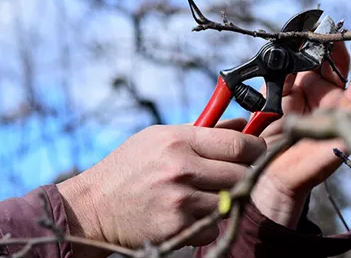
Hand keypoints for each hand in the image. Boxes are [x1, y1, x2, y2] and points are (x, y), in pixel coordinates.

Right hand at [57, 120, 264, 256]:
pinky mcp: (176, 228)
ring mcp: (180, 200)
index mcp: (179, 140)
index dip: (256, 149)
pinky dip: (208, 223)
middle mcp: (181, 168)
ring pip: (231, 201)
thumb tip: (243, 123)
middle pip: (241, 174)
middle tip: (236, 176)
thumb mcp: (160, 137)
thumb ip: (204, 131)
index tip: (258, 152)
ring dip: (226, 200)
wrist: (93, 207)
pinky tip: (190, 214)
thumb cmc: (129, 167)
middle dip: (245, 175)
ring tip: (207, 194)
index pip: (238, 144)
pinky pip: (213, 227)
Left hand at [252, 41, 350, 227]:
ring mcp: (345, 112)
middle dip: (346, 47)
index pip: (326, 57)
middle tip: (339, 32)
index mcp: (314, 85)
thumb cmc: (272, 132)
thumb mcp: (273, 94)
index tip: (321, 24)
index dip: (326, 41)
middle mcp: (332, 95)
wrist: (271, 167)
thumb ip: (283, 72)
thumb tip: (291, 47)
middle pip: (349, 66)